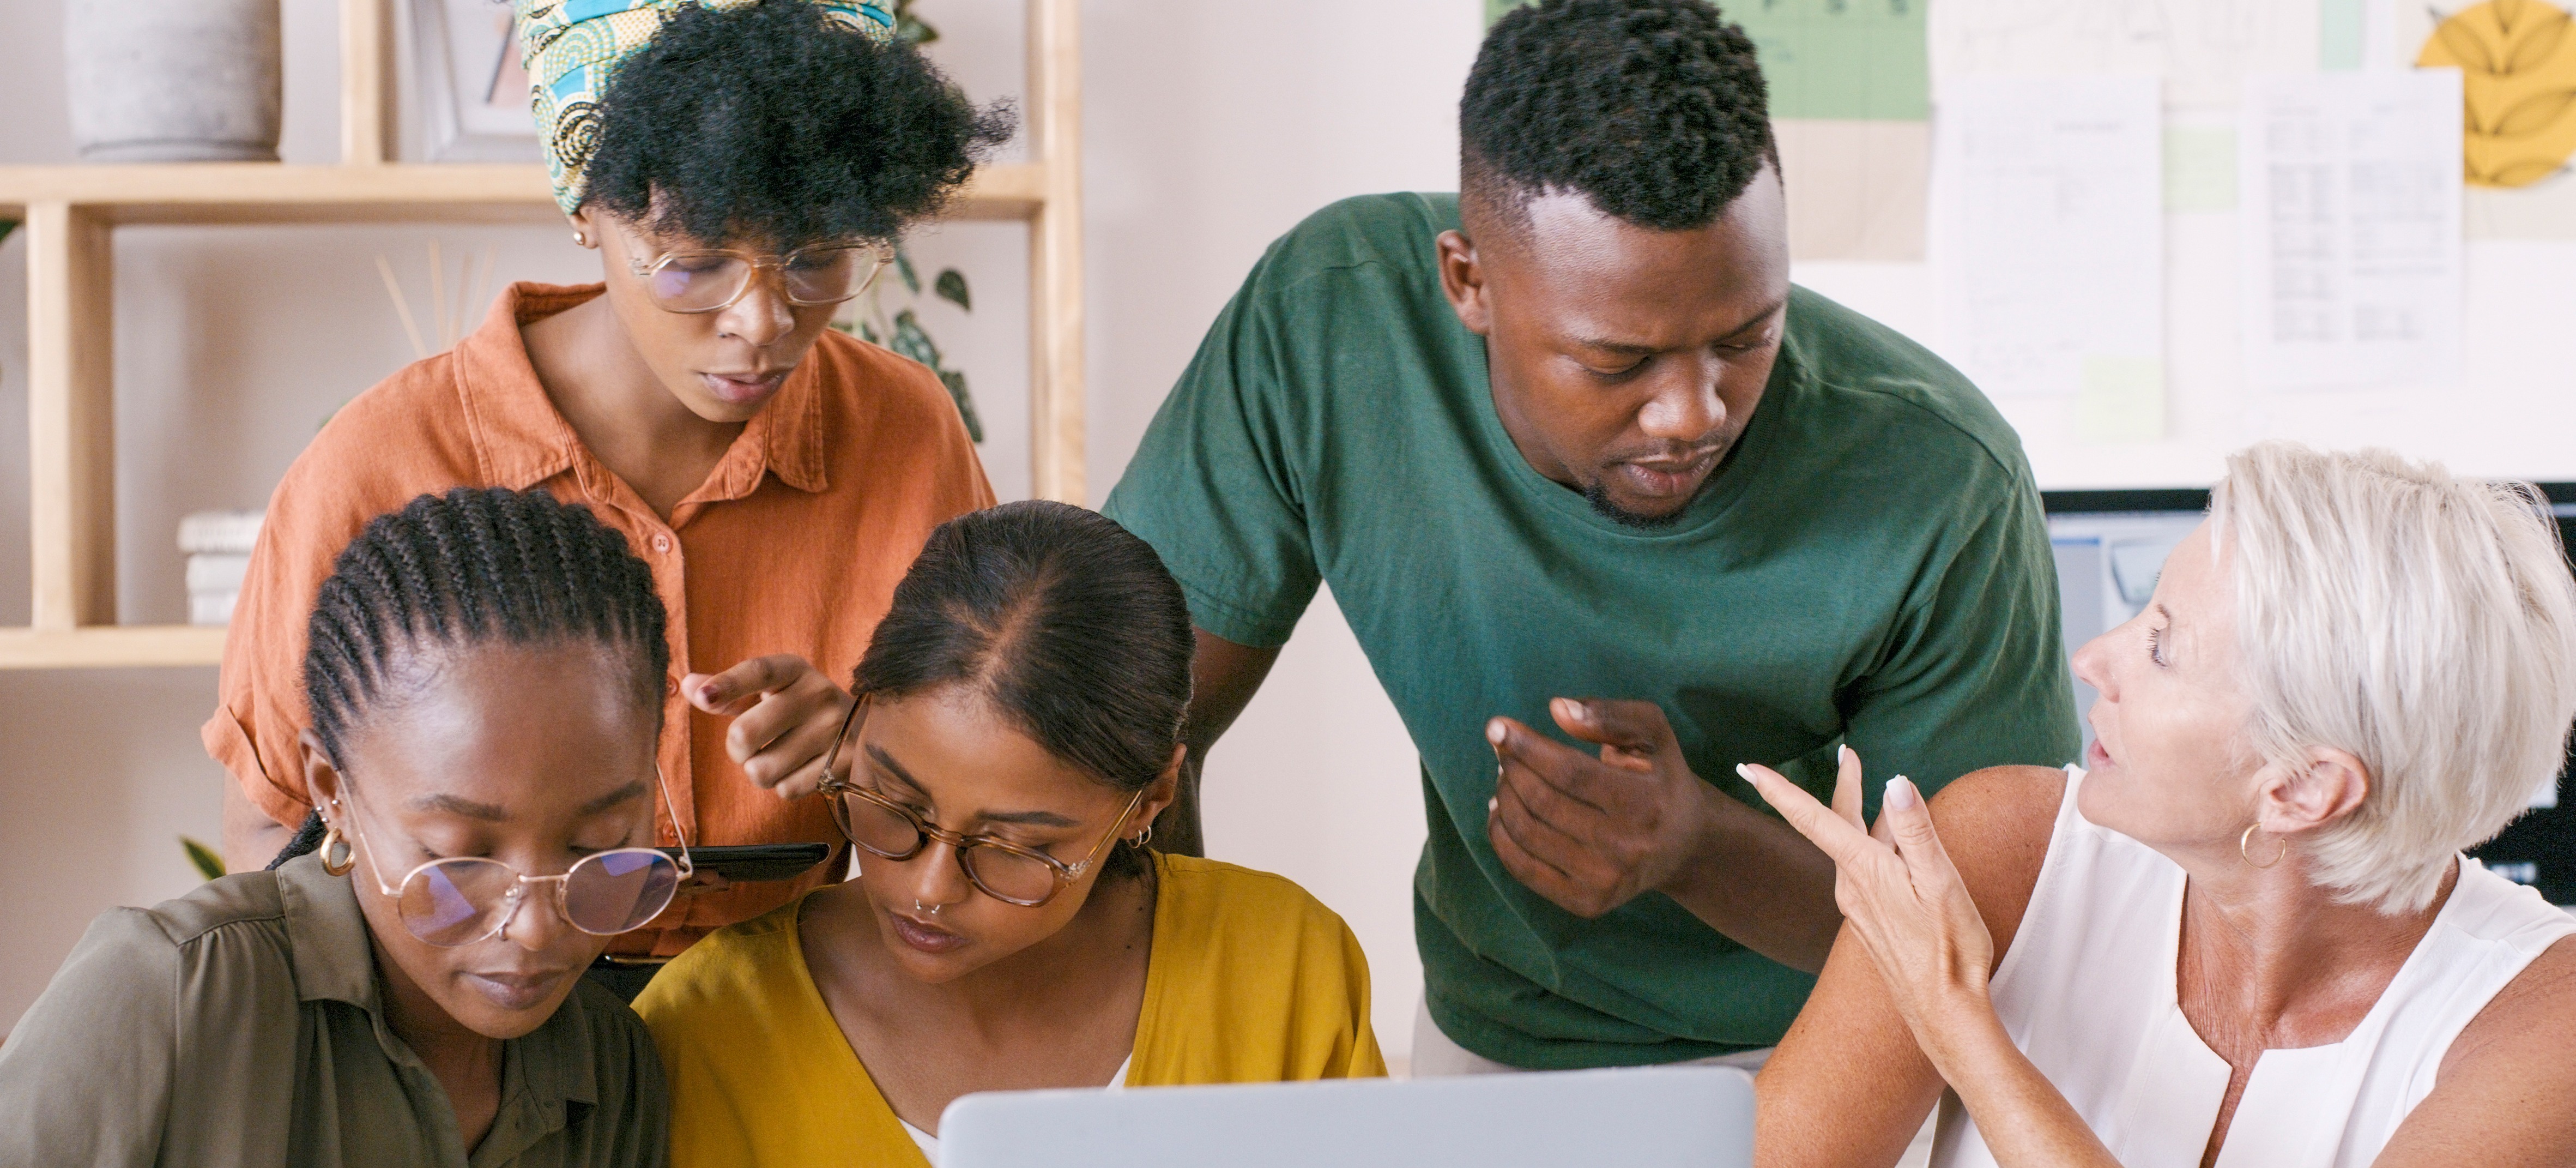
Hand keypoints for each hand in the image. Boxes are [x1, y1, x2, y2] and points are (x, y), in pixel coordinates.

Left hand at [683, 654, 853, 800]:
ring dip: (759, 770)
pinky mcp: (841, 764)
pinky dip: (784, 784)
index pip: (758, 671)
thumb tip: (688, 685)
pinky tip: (801, 768)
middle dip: (737, 749)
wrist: (865, 728)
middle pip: (744, 734)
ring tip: (780, 756)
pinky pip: (786, 789)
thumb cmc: (799, 709)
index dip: (728, 684)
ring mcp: (833, 730)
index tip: (703, 696)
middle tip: (751, 745)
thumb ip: (728, 692)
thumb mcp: (769, 692)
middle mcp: (817, 694)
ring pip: (761, 770)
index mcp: (794, 670)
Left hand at [1484, 698, 1717, 918]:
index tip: (1497, 727)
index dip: (1526, 747)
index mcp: (1645, 803)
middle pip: (1542, 801)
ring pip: (1526, 833)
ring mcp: (1604, 882)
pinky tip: (1499, 811)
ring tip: (1504, 776)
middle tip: (1503, 750)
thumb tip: (1557, 709)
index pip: (1568, 772)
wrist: (1683, 845)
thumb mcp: (1652, 732)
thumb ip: (1609, 714)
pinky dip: (1500, 835)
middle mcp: (1626, 848)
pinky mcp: (1586, 903)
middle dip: (1511, 768)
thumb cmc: (1659, 776)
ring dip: (1502, 796)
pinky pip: (1522, 868)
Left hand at [1739, 748, 1994, 1035]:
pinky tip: (1897, 848)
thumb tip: (1896, 782)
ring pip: (1856, 848)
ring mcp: (1858, 908)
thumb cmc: (1949, 950)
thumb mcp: (1941, 883)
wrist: (1944, 1013)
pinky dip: (1878, 848)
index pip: (1813, 819)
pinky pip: (1868, 872)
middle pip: (1837, 825)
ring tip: (1883, 793)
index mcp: (1863, 872)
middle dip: (1844, 786)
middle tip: (1849, 754)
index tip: (1749, 767)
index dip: (1779, 790)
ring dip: (1867, 817)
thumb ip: (1916, 831)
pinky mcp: (1870, 922)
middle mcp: (1851, 888)